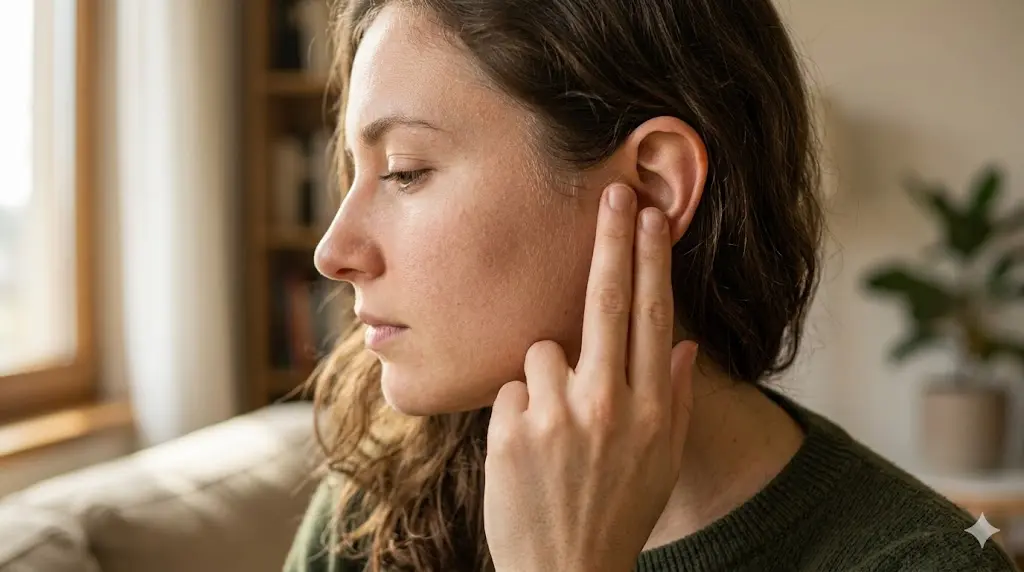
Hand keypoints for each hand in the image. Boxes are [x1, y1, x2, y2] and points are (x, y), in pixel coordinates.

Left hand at [483, 182, 698, 571]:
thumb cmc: (617, 512)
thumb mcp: (661, 463)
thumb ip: (675, 401)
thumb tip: (685, 345)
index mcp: (651, 410)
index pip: (654, 318)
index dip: (652, 261)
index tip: (651, 215)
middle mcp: (609, 405)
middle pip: (608, 302)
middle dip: (613, 240)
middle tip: (615, 192)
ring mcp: (558, 416)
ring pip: (542, 351)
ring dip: (546, 379)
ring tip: (553, 432)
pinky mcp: (511, 430)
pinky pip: (511, 389)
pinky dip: (517, 411)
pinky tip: (527, 451)